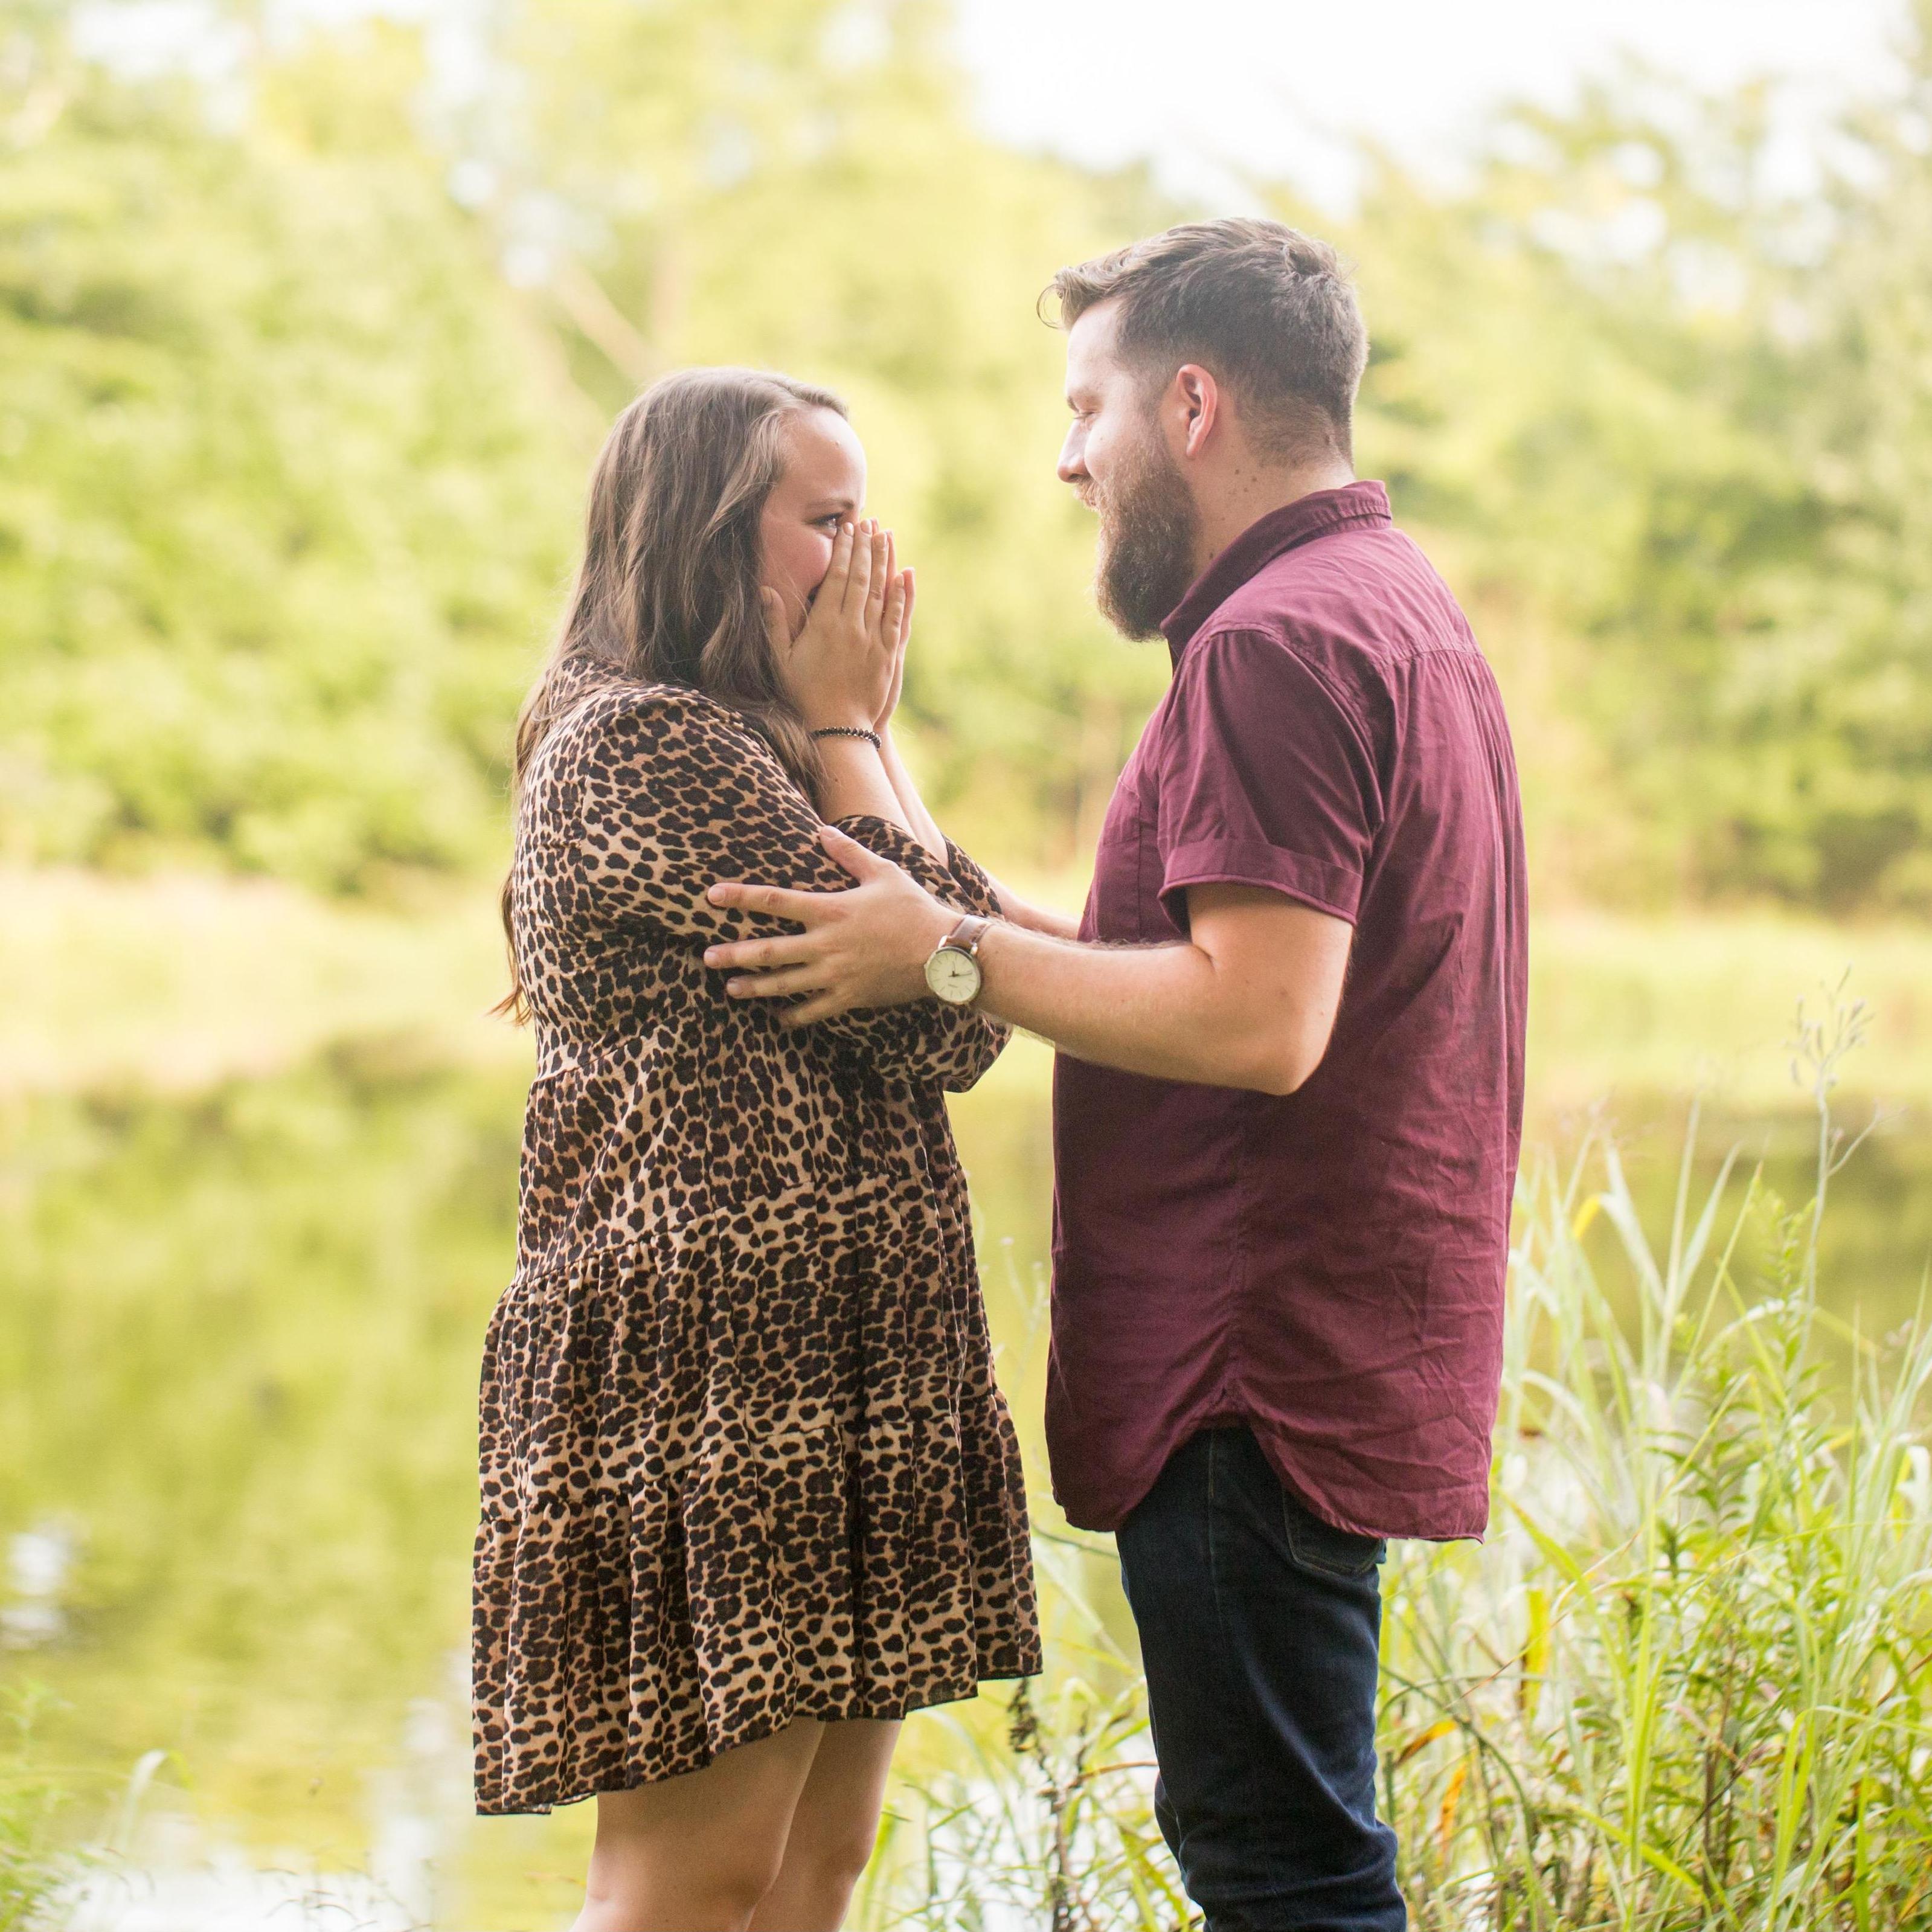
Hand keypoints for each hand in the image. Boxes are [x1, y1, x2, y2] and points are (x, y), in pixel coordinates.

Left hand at [704, 826, 956, 1023]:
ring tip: (731, 989)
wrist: (942, 953)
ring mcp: (835, 974)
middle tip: (706, 958)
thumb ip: (849, 853)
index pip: (773, 900)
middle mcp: (825, 943)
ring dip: (753, 986)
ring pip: (783, 984)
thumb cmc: (914, 909)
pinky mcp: (848, 997)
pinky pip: (812, 1011)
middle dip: (734, 954)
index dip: (740, 897)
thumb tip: (824, 831)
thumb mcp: (884, 872)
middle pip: (768, 950)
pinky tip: (778, 1017)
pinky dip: (793, 1015)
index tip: (711, 896)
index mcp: (830, 909)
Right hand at [761, 519, 910, 733]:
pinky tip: (904, 575)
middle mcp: (851, 628)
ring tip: (885, 536)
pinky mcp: (888, 655)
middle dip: (865, 547)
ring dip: (884, 562)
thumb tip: (766, 591)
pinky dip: (901, 594)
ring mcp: (872, 640)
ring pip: (881, 592)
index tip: (848, 529)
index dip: (844, 550)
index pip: (837, 577)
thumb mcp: (781, 660)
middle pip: (861, 578)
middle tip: (868, 522)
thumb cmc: (803, 695)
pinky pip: (896, 618)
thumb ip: (774, 624)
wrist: (837, 729)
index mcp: (824, 625)